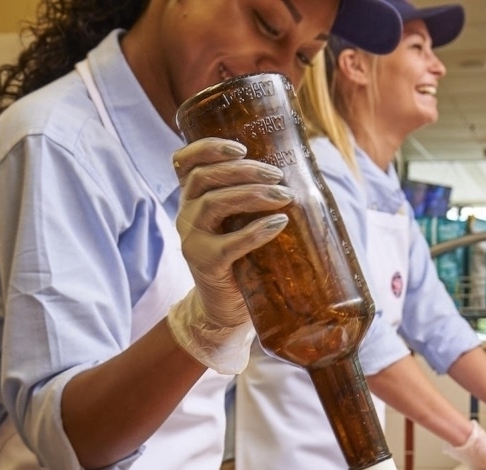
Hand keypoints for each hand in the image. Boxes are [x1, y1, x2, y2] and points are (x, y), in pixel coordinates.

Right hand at [168, 138, 293, 372]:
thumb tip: (300, 174)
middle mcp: (186, 214)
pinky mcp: (205, 264)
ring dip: (252, 194)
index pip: (185, 162)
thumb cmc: (242, 259)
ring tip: (284, 196)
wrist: (225, 308)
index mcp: (193, 199)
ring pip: (214, 203)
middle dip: (244, 170)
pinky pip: (229, 243)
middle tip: (277, 174)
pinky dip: (256, 231)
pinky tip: (279, 223)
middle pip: (205, 178)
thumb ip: (253, 201)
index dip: (208, 148)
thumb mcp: (240, 223)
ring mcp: (192, 239)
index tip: (240, 146)